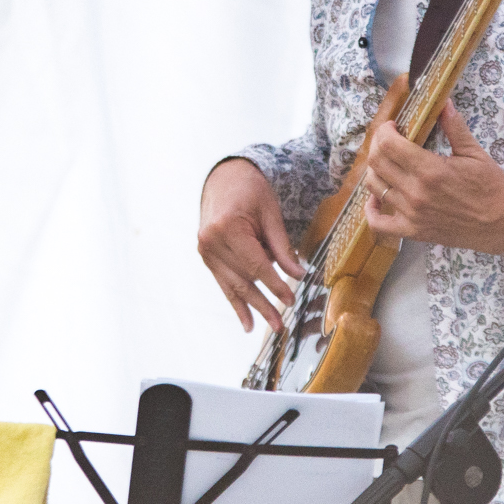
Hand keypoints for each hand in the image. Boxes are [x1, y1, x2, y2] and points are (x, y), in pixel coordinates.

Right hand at [197, 159, 305, 333]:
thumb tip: (297, 274)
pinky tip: (246, 322)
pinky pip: (223, 283)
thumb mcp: (271, 213)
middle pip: (243, 279)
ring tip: (270, 325)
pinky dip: (236, 303)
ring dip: (252, 307)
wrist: (225, 178)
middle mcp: (211, 241)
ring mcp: (205, 250)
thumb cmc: (251, 191)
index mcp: (228, 227)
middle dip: (264, 303)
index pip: (256, 265)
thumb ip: (282, 246)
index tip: (291, 298)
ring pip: (233, 285)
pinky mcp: (206, 256)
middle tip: (280, 324)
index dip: (275, 284)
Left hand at [362, 103, 503, 256]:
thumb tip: (443, 102)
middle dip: (378, 144)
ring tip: (387, 162)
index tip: (393, 126)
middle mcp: (415, 192)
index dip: (385, 130)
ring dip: (374, 170)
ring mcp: (411, 214)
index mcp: (430, 170)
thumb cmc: (492, 188)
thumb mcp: (475, 154)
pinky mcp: (412, 232)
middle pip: (377, 162)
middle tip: (389, 139)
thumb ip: (454, 128)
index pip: (388, 144)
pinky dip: (370, 210)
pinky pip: (378, 223)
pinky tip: (376, 198)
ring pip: (374, 187)